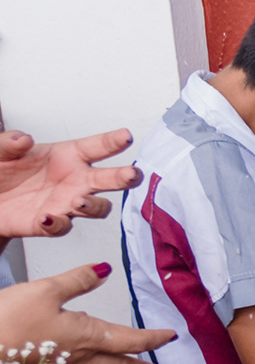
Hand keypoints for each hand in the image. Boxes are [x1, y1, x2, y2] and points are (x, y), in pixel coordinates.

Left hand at [0, 129, 142, 237]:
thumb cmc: (1, 172)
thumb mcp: (0, 151)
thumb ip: (9, 143)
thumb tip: (23, 139)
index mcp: (68, 156)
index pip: (98, 147)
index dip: (114, 141)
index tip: (126, 137)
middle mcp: (75, 180)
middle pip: (109, 179)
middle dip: (125, 177)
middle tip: (131, 175)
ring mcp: (66, 203)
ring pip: (97, 207)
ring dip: (93, 205)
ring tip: (80, 201)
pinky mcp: (50, 224)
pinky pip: (62, 227)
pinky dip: (56, 223)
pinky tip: (46, 217)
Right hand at [0, 262, 172, 363]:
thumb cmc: (7, 322)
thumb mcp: (46, 290)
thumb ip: (78, 280)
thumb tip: (106, 270)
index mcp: (87, 336)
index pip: (131, 340)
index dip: (153, 339)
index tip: (170, 337)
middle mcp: (77, 354)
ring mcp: (59, 361)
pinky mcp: (42, 362)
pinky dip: (93, 362)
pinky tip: (86, 353)